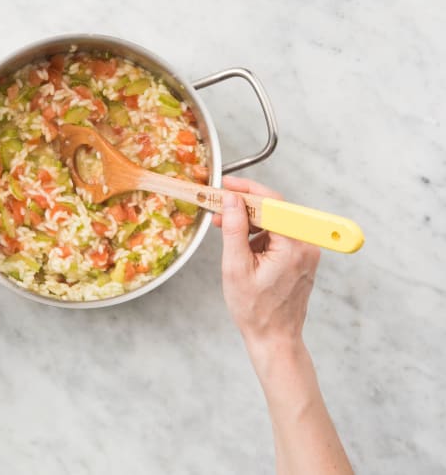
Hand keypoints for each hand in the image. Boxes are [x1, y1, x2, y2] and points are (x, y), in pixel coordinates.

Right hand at [213, 176, 320, 359]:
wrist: (274, 338)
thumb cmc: (255, 311)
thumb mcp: (236, 267)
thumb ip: (234, 229)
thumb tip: (232, 200)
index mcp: (293, 246)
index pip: (273, 203)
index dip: (248, 189)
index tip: (226, 185)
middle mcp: (305, 245)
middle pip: (275, 210)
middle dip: (245, 206)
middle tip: (219, 206)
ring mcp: (305, 252)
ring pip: (275, 222)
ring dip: (249, 221)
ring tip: (223, 226)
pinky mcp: (300, 258)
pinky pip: (278, 235)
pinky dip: (258, 234)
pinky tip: (239, 242)